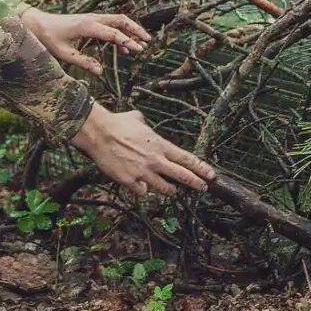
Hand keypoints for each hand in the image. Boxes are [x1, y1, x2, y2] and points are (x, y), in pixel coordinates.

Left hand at [21, 7, 151, 76]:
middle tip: (148, 41)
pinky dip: (120, 33)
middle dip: (136, 30)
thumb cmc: (49, 38)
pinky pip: (110, 24)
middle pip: (121, 20)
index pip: (112, 33)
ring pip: (118, 20)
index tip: (138, 49)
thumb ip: (84, 63)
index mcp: (87, 26)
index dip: (127, 41)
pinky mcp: (91, 20)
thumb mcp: (64, 54)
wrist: (38, 23)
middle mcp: (92, 18)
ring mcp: (92, 18)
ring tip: (142, 44)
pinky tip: (124, 48)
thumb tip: (101, 72)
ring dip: (131, 30)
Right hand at [70, 104, 215, 197]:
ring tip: (172, 190)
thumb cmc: (117, 124)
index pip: (187, 159)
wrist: (99, 133)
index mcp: (160, 145)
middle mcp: (155, 160)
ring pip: (164, 188)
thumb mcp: (137, 119)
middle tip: (203, 188)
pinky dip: (141, 190)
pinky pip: (141, 191)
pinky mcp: (130, 181)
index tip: (211, 175)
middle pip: (182, 176)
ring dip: (169, 190)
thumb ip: (145, 125)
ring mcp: (143, 172)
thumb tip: (143, 123)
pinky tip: (139, 186)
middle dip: (196, 183)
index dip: (201, 168)